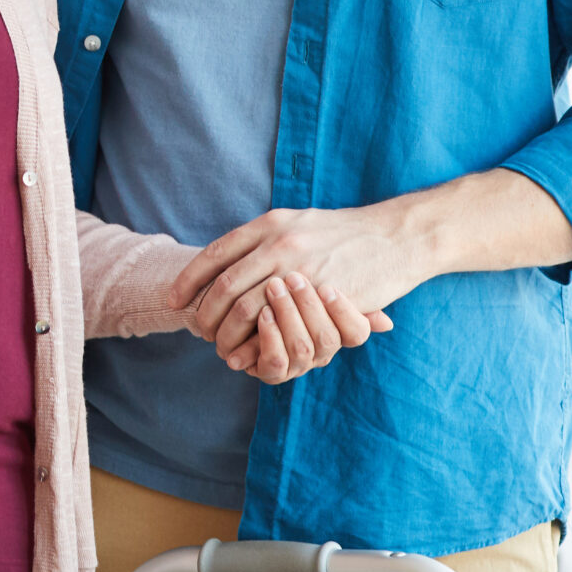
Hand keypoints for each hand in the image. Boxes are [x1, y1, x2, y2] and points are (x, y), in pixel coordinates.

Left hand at [171, 205, 422, 364]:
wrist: (397, 235)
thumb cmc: (347, 233)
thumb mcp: (300, 222)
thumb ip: (267, 237)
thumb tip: (232, 257)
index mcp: (270, 223)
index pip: (216, 252)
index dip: (190, 278)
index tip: (174, 298)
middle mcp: (279, 241)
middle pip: (224, 284)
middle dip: (205, 312)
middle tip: (198, 330)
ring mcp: (299, 267)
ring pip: (244, 307)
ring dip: (226, 331)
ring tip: (219, 344)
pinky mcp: (319, 293)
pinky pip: (277, 322)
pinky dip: (255, 340)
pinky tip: (249, 349)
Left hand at [222, 271, 393, 383]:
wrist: (248, 302)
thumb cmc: (291, 284)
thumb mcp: (316, 274)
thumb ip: (343, 282)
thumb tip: (385, 316)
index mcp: (339, 330)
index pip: (356, 331)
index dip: (343, 312)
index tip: (328, 287)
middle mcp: (322, 351)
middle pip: (328, 339)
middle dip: (308, 307)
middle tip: (293, 278)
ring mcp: (298, 364)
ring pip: (301, 348)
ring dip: (287, 317)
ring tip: (273, 287)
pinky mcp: (271, 371)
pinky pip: (275, 362)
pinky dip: (269, 337)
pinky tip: (262, 313)